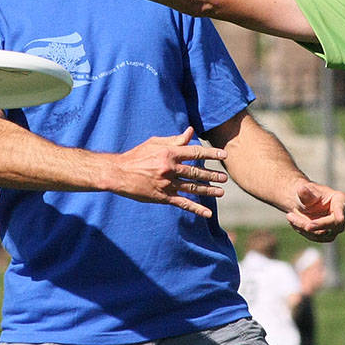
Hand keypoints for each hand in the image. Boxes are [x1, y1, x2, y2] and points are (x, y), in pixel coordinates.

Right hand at [110, 128, 228, 217]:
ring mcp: (167, 184)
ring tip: (221, 192)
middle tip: (225, 177)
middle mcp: (170, 168)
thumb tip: (191, 131)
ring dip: (208, 191)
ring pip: (192, 188)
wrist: (119, 173)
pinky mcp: (163, 197)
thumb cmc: (138, 155)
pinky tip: (207, 213)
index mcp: (169, 153)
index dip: (211, 154)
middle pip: (196, 172)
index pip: (195, 153)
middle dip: (212, 175)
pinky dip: (196, 209)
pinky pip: (183, 203)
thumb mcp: (156, 143)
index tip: (223, 155)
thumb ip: (175, 140)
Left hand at [285, 182, 344, 241]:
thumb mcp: (305, 191)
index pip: (341, 207)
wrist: (303, 203)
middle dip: (317, 225)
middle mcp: (343, 215)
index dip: (341, 213)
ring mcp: (336, 228)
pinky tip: (293, 221)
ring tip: (290, 216)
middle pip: (333, 224)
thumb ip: (304, 193)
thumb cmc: (307, 194)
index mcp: (342, 200)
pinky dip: (302, 229)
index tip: (339, 218)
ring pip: (321, 232)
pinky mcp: (328, 236)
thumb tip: (301, 190)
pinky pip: (314, 236)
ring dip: (303, 226)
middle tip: (305, 225)